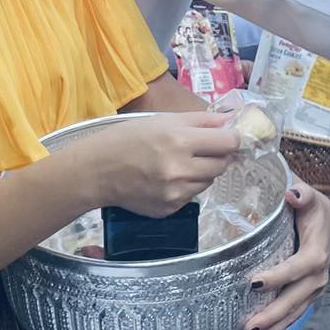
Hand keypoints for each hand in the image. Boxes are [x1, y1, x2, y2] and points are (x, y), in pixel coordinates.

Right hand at [85, 113, 240, 216]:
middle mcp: (181, 170)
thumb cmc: (128, 138)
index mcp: (180, 141)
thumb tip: (232, 120)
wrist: (97, 171)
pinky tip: (166, 179)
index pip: (229, 143)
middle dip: (217, 155)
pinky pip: (192, 196)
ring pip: (208, 182)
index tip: (227, 137)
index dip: (231, 138)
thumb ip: (202, 120)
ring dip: (202, 172)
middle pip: (223, 164)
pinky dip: (186, 187)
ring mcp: (176, 194)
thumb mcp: (164, 120)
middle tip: (200, 149)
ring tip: (178, 163)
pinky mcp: (170, 210)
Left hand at [244, 182, 329, 329]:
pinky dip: (276, 329)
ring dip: (273, 329)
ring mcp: (313, 288)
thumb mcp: (308, 194)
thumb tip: (292, 193)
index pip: (300, 266)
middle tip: (249, 326)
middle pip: (296, 298)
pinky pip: (292, 315)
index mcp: (318, 250)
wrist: (323, 218)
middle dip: (273, 315)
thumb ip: (301, 193)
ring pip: (294, 313)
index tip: (255, 283)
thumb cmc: (309, 205)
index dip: (280, 276)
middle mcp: (319, 274)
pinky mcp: (305, 296)